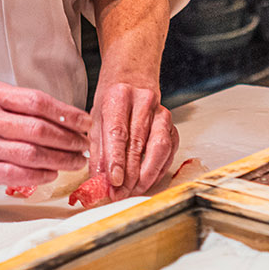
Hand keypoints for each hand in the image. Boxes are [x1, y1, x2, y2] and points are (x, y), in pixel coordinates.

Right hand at [0, 79, 89, 187]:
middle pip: (38, 130)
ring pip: (29, 154)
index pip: (38, 102)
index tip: (85, 123)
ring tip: (75, 161)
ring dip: (59, 160)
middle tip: (84, 145)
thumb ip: (21, 102)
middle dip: (69, 140)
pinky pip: (13, 175)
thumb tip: (64, 115)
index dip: (68, 114)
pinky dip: (38, 175)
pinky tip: (51, 173)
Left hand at [90, 81, 179, 198]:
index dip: (116, 160)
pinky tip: (147, 178)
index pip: (118, 133)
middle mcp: (143, 102)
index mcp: (119, 97)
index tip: (113, 182)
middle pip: (139, 143)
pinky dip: (158, 168)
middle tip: (119, 193)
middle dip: (130, 174)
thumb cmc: (113, 98)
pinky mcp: (172, 123)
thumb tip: (99, 179)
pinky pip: (169, 150)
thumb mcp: (96, 118)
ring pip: (160, 147)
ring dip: (147, 174)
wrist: (133, 77)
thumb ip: (98, 149)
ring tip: (133, 189)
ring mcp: (162, 112)